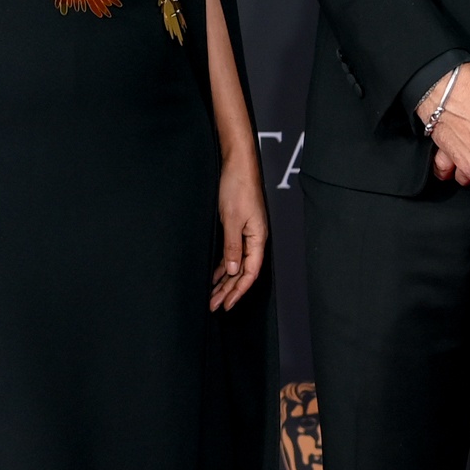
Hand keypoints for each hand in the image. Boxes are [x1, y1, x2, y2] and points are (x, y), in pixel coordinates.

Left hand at [212, 149, 267, 311]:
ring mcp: (246, 233)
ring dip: (225, 281)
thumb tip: (232, 271)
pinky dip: (223, 266)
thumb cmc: (238, 187)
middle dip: (229, 290)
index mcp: (257, 238)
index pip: (250, 273)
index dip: (238, 291)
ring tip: (212, 295)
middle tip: (214, 305)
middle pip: (243, 272)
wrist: (237, 164)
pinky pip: (232, 253)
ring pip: (236, 264)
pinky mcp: (238, 227)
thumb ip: (232, 247)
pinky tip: (214, 274)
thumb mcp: (231, 220)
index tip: (226, 304)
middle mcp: (254, 238)